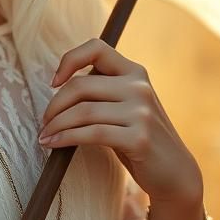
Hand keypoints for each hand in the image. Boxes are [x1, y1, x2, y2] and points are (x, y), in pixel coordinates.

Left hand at [37, 38, 202, 203]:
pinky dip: (66, 138)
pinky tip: (54, 144)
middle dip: (54, 105)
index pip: (96, 47)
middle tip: (44, 121)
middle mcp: (139, 87)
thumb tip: (57, 85)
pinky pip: (91, 134)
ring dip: (56, 125)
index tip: (54, 82)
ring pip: (83, 112)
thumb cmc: (137, 137)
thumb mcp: (125, 106)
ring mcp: (141, 112)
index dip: (70, 60)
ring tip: (44, 136)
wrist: (175, 172)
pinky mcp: (139, 138)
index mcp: (134, 72)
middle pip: (81, 86)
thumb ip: (103, 91)